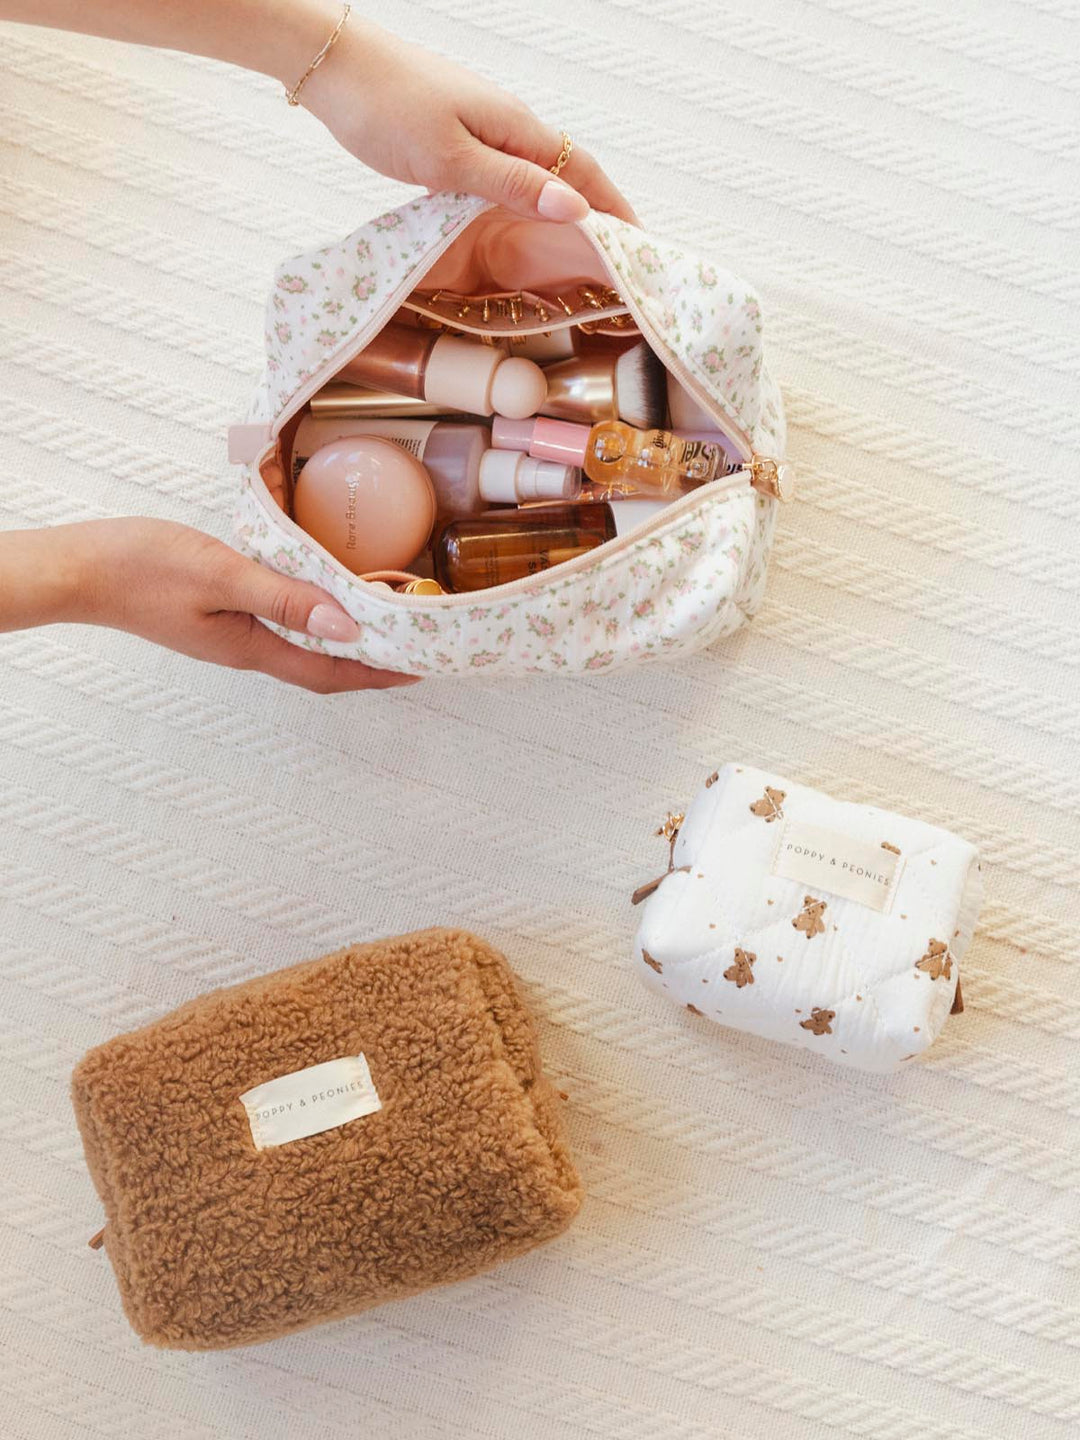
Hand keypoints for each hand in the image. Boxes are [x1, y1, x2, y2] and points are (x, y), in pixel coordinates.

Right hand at [46, 519, 415, 692]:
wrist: (81, 571)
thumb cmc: (143, 568)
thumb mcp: (221, 575)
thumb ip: (284, 598)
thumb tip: (346, 626)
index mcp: (252, 648)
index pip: (330, 673)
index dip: (379, 673)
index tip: (420, 667)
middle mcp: (248, 648)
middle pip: (323, 667)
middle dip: (371, 664)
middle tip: (415, 648)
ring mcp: (232, 633)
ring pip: (304, 646)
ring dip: (346, 642)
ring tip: (385, 627)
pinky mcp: (220, 614)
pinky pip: (281, 624)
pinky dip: (314, 617)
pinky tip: (325, 598)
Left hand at [298, 11, 638, 225]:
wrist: (330, 63)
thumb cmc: (384, 107)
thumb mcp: (450, 159)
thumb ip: (512, 185)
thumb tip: (575, 208)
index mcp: (515, 128)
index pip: (583, 172)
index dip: (615, 210)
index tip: (640, 247)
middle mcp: (507, 124)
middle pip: (566, 173)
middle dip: (596, 214)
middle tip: (616, 262)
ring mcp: (481, 127)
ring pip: (533, 175)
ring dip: (557, 211)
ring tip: (574, 255)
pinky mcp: (455, 135)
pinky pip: (502, 175)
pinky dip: (519, 204)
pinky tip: (513, 228)